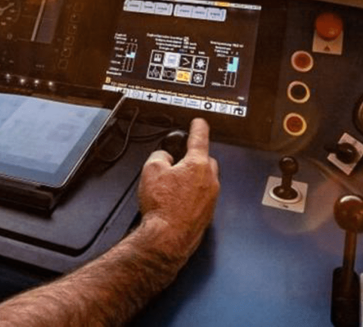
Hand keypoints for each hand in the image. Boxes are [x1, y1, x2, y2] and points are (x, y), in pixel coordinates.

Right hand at [137, 118, 219, 262]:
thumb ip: (160, 156)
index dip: (198, 127)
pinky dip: (192, 196)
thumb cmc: (162, 207)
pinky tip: (177, 203)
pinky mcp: (207, 214)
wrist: (167, 239)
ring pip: (204, 180)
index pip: (200, 137)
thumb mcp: (151, 170)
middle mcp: (209, 180)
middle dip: (194, 158)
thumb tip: (165, 158)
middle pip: (205, 160)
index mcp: (197, 164)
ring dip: (192, 179)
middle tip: (178, 162)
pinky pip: (202, 197)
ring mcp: (211, 198)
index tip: (199, 122)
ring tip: (172, 188)